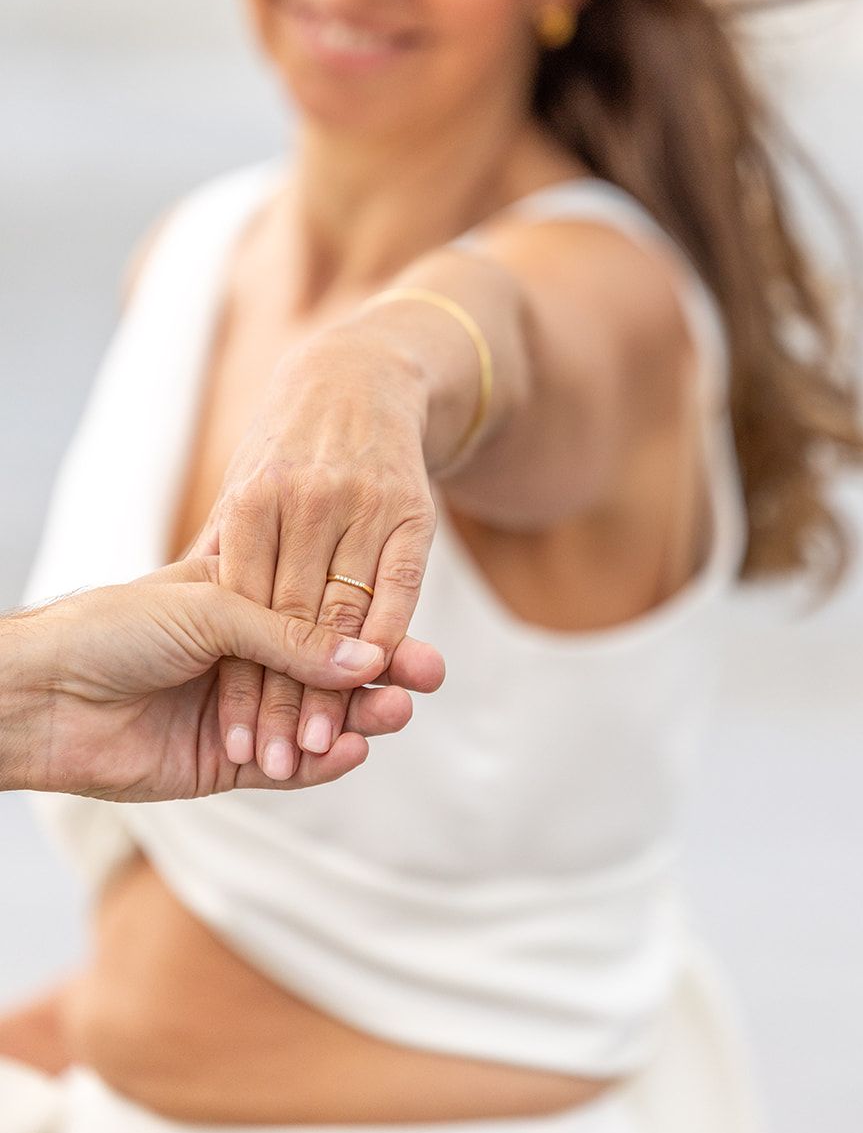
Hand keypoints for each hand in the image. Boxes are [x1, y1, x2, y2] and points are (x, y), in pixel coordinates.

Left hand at [12, 557, 441, 800]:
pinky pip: (288, 764)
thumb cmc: (114, 627)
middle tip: (428, 675)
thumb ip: (288, 635)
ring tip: (398, 713)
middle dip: (381, 671)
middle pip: (332, 666)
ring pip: (318, 715)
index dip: (371, 620)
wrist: (43, 696)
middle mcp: (249, 653)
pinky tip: (356, 750)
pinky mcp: (226, 763)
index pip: (324, 610)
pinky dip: (323, 761)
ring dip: (360, 716)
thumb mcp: (211, 608)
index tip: (418, 627)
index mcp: (245, 598)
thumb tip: (366, 655)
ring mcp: (242, 708)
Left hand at [191, 328, 441, 780]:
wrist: (360, 374)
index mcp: (253, 505)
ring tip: (331, 739)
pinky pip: (399, 586)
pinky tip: (381, 680)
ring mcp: (361, 510)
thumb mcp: (243, 488)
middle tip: (281, 759)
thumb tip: (181, 616)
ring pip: (345, 616)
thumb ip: (223, 553)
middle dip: (290, 699)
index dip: (246, 683)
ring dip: (339, 686)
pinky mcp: (410, 512)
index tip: (243, 744)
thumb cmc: (289, 442)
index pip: (248, 616)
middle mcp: (307, 509)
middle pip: (294, 625)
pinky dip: (388, 635)